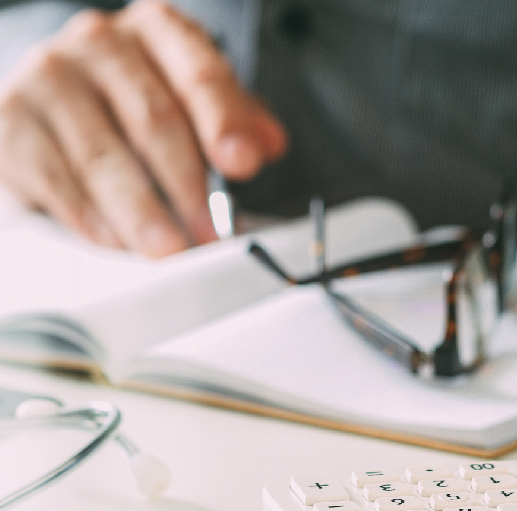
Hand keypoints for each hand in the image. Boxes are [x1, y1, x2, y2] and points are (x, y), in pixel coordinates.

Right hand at [0, 0, 286, 255]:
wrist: (50, 102)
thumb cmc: (128, 102)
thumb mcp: (187, 98)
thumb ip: (231, 118)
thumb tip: (268, 143)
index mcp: (156, 32)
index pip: (198, 74)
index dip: (224, 122)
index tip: (245, 163)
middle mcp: (100, 44)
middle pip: (153, 120)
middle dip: (187, 186)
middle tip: (208, 233)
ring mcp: (51, 79)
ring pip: (104, 157)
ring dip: (141, 213)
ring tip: (168, 250)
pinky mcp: (13, 122)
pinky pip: (57, 179)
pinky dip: (93, 219)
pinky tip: (118, 242)